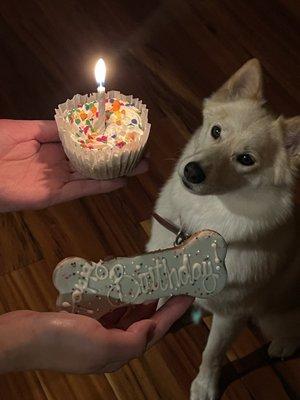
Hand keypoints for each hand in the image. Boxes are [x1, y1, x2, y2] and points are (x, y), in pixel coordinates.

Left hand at [0, 120, 147, 211]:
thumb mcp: (23, 129)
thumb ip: (50, 128)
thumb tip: (76, 121)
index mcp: (50, 146)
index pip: (83, 142)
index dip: (102, 139)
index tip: (122, 133)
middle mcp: (58, 163)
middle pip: (92, 160)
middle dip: (116, 156)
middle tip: (140, 152)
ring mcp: (58, 179)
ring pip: (92, 175)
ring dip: (116, 172)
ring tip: (140, 166)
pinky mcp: (55, 195)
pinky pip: (81, 189)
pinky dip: (101, 186)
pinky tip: (120, 180)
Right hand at [0, 296, 192, 373]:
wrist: (27, 338)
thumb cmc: (64, 343)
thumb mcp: (103, 345)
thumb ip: (132, 339)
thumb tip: (152, 328)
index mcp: (120, 352)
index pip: (155, 331)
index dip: (173, 313)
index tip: (188, 295)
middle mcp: (112, 343)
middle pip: (144, 321)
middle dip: (160, 304)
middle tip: (171, 284)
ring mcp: (98, 332)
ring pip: (127, 313)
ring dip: (140, 297)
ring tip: (151, 280)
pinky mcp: (86, 321)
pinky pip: (109, 306)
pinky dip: (118, 295)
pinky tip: (121, 283)